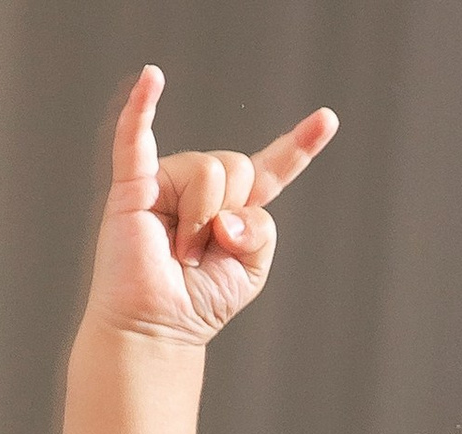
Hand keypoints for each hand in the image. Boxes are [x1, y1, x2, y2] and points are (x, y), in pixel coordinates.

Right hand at [87, 64, 337, 349]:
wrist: (156, 327)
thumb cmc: (199, 302)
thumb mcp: (251, 270)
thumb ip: (261, 230)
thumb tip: (226, 212)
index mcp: (236, 205)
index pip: (272, 168)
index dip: (300, 146)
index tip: (327, 120)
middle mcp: (203, 186)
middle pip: (238, 166)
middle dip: (228, 216)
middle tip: (201, 255)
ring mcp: (169, 181)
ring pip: (208, 169)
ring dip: (199, 222)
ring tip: (179, 252)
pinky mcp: (134, 186)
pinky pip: (136, 137)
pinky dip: (141, 107)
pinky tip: (151, 78)